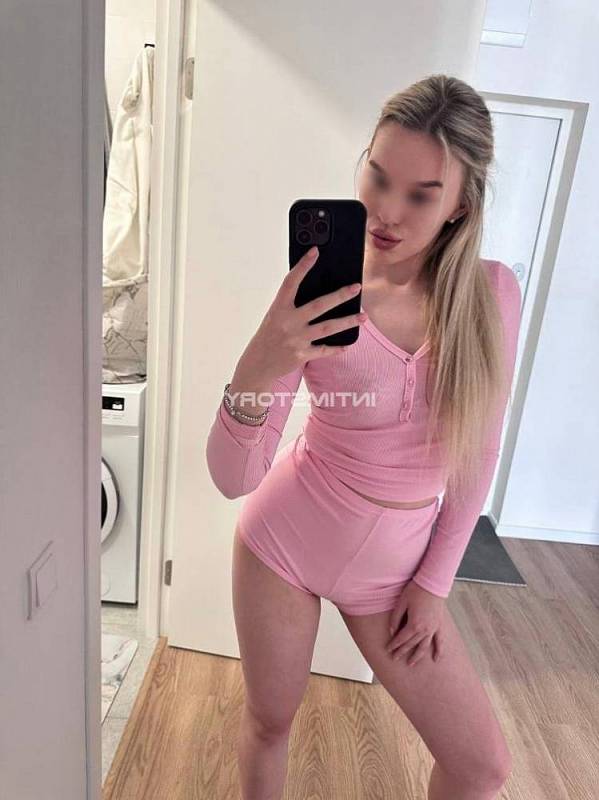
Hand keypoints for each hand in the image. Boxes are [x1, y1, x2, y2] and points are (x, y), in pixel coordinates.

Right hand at [244, 246, 367, 379]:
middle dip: (340, 296)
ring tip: (363, 316)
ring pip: (327, 328)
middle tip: (356, 287)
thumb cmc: (268, 336)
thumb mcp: (275, 316)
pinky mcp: (302, 355)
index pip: (291, 283)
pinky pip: (324, 350)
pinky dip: (336, 348)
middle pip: (318, 305)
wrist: (258, 364)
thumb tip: (317, 290)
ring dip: (348, 321)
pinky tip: (347, 344)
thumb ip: (291, 305)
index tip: (314, 252)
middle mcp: (288, 323)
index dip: (302, 266)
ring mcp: (296, 339)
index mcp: (278, 309)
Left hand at [386, 580, 446, 666]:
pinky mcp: (439, 625)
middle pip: (411, 644)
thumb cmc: (415, 591)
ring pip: (424, 646)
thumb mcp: (401, 603)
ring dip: (417, 656)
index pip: (401, 639)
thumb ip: (395, 619)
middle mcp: (425, 630)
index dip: (394, 645)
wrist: (432, 583)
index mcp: (414, 624)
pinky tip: (436, 659)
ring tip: (411, 664)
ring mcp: (434, 628)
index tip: (388, 650)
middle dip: (402, 652)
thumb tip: (391, 631)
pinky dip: (439, 651)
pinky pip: (440, 641)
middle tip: (394, 658)